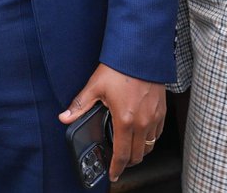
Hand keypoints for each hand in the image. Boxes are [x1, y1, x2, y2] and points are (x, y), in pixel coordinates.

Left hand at [59, 64, 165, 181]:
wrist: (141, 53)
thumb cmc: (120, 68)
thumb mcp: (95, 86)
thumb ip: (80, 105)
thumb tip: (65, 117)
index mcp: (125, 120)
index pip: (121, 154)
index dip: (117, 168)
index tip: (113, 174)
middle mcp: (142, 122)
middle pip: (137, 155)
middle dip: (127, 162)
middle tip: (119, 163)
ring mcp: (154, 117)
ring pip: (149, 146)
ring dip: (139, 151)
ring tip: (129, 150)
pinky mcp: (161, 110)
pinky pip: (157, 133)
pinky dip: (150, 139)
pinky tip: (141, 134)